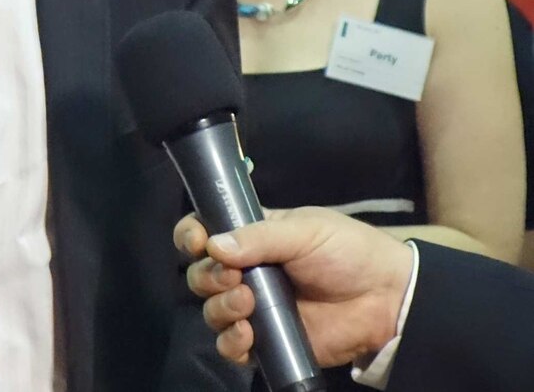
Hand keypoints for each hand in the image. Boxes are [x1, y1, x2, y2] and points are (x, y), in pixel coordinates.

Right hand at [174, 206, 413, 368]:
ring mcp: (255, 307)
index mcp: (252, 235)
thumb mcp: (305, 231)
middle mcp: (246, 270)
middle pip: (200, 274)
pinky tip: (247, 335)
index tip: (197, 242)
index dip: (191, 236)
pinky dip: (230, 342)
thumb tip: (214, 246)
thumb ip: (260, 238)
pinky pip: (231, 346)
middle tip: (235, 278)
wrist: (384, 297)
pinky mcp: (268, 341)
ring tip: (247, 304)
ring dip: (219, 308)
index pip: (205, 230)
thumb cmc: (346, 250)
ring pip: (212, 310)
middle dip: (207, 276)